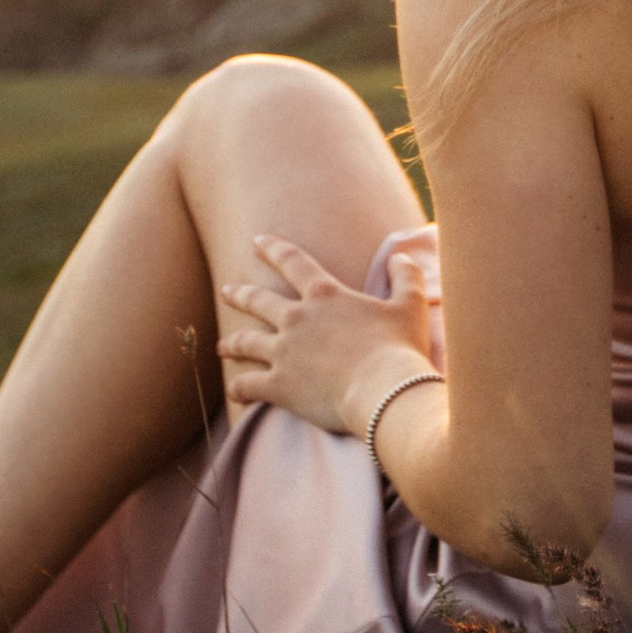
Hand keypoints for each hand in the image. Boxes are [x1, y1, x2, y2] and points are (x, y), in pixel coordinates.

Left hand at [216, 236, 435, 438]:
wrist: (384, 390)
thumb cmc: (398, 347)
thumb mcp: (410, 305)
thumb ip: (406, 277)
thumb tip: (402, 257)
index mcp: (324, 295)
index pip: (292, 262)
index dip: (273, 249)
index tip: (257, 241)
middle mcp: (296, 319)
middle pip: (257, 301)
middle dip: (239, 294)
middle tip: (226, 291)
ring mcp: (283, 352)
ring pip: (246, 342)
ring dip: (231, 343)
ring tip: (222, 346)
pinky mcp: (279, 386)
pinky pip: (248, 385)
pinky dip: (239, 388)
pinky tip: (235, 391)